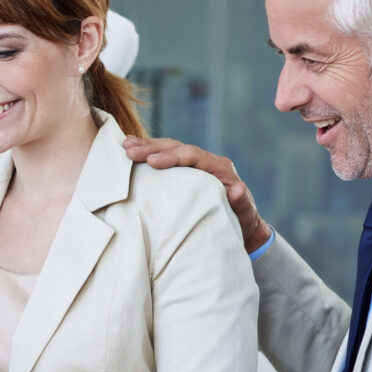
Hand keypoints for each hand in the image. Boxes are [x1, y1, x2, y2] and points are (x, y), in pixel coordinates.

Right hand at [124, 137, 270, 253]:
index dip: (172, 157)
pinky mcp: (185, 171)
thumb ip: (242, 204)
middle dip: (152, 148)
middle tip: (130, 151)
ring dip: (147, 147)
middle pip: (177, 147)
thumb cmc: (243, 222)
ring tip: (125, 147)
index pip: (193, 155)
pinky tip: (131, 148)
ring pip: (168, 148)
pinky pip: (165, 156)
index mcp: (220, 168)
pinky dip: (149, 152)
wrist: (243, 225)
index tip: (152, 161)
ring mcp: (195, 164)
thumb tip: (237, 188)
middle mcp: (207, 161)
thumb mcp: (245, 216)